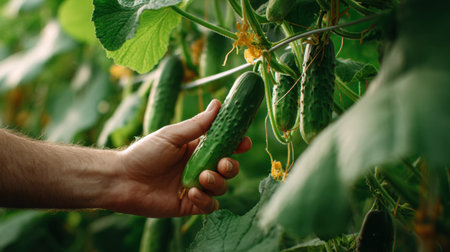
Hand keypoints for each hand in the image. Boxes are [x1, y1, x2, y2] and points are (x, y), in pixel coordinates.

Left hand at [106, 99, 250, 216]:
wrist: (122, 178)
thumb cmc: (144, 153)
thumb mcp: (172, 135)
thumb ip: (198, 124)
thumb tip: (217, 104)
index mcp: (196, 149)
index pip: (224, 147)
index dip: (237, 145)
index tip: (244, 142)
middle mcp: (199, 168)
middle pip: (228, 168)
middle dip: (231, 166)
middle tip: (223, 163)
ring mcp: (195, 187)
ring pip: (221, 187)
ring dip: (217, 182)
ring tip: (202, 177)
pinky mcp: (189, 206)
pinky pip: (209, 206)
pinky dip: (205, 200)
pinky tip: (192, 194)